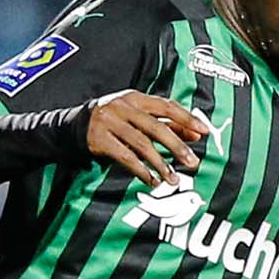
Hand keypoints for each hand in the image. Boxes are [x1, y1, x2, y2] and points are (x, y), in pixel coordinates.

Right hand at [82, 91, 210, 186]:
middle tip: (192, 162)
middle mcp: (123, 106)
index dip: (186, 118)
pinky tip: (151, 180)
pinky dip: (140, 170)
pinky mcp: (99, 139)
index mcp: (136, 98)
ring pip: (141, 144)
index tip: (204, 131)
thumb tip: (196, 134)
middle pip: (156, 127)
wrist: (75, 125)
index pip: (166, 106)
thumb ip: (166, 123)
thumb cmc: (115, 120)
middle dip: (176, 146)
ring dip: (160, 164)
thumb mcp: (139, 117)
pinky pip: (124, 157)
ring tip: (172, 179)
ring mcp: (110, 122)